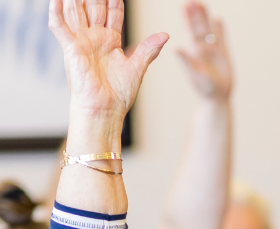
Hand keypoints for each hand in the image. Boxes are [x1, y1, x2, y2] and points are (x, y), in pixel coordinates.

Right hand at [49, 0, 167, 125]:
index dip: (114, 1)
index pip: (112, 15)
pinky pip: (59, 26)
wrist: (105, 110)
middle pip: (93, 8)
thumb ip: (148, 49)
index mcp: (110, 42)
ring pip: (76, 11)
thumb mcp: (137, 68)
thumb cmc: (119, 94)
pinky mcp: (70, 48)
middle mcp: (94, 38)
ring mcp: (81, 41)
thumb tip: (165, 35)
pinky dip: (55, 11)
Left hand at [176, 2, 231, 100]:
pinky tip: (218, 19)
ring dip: (205, 17)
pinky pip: (221, 38)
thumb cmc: (204, 89)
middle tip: (192, 0)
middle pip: (198, 26)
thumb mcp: (194, 74)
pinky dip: (220, 29)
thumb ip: (186, 61)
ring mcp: (213, 50)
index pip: (189, 30)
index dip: (187, 18)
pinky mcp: (223, 54)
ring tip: (202, 4)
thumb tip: (175, 48)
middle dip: (195, 13)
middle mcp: (202, 48)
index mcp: (193, 51)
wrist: (217, 98)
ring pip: (209, 30)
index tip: (184, 5)